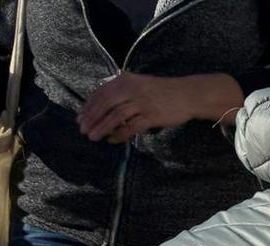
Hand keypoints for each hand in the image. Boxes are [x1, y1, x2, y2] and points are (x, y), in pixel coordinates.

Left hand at [79, 72, 241, 142]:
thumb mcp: (139, 83)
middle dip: (91, 118)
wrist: (188, 94)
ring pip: (115, 117)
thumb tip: (102, 104)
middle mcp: (132, 90)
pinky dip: (119, 135)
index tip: (80, 118)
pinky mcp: (152, 116)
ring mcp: (142, 103)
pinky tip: (112, 140)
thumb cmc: (163, 91)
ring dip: (101, 128)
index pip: (100, 93)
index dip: (88, 106)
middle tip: (83, 130)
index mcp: (125, 80)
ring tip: (93, 137)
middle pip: (105, 105)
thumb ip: (121, 90)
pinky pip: (131, 127)